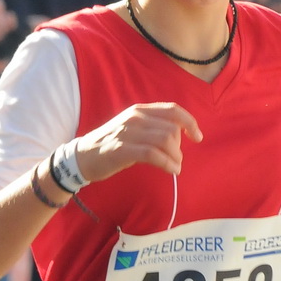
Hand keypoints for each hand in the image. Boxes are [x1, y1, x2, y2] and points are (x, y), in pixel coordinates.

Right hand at [75, 101, 202, 182]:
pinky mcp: (122, 150)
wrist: (82, 157)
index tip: (198, 137)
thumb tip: (178, 134)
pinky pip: (153, 155)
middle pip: (172, 129)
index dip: (190, 122)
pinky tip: (171, 170)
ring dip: (176, 157)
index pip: (173, 110)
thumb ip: (153, 127)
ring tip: (175, 167)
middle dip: (180, 147)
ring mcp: (128, 133)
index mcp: (139, 110)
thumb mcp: (132, 129)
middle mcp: (135, 117)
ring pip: (165, 140)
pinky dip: (167, 164)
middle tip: (177, 159)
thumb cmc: (111, 144)